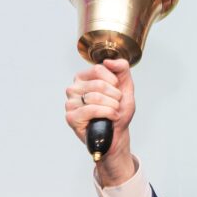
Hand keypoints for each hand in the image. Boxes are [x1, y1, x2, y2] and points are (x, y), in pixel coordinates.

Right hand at [64, 58, 135, 184]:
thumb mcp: (126, 88)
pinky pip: (92, 110)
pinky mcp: (71, 117)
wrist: (118, 134)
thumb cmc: (119, 112)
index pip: (99, 69)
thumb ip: (122, 70)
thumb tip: (109, 61)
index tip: (117, 92)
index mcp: (83, 78)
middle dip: (115, 96)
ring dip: (113, 106)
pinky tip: (111, 118)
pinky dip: (108, 114)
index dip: (114, 82)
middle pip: (99, 84)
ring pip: (95, 97)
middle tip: (116, 105)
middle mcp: (73, 88)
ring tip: (114, 112)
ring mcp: (70, 103)